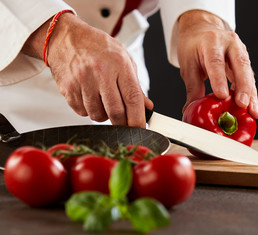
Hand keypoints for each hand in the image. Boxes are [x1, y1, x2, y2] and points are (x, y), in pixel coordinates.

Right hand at [23, 13, 152, 127]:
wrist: (65, 38)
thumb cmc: (98, 47)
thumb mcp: (123, 58)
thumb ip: (135, 84)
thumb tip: (146, 107)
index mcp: (119, 64)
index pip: (132, 98)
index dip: (138, 118)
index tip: (140, 128)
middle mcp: (100, 73)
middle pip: (116, 112)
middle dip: (122, 123)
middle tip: (124, 122)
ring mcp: (82, 81)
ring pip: (98, 115)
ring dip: (104, 115)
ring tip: (103, 100)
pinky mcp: (68, 89)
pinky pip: (82, 112)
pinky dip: (88, 110)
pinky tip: (89, 96)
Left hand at [177, 10, 257, 118]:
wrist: (202, 30)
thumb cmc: (194, 47)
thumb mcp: (188, 65)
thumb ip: (192, 88)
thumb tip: (190, 109)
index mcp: (212, 41)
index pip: (216, 61)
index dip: (219, 79)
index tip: (222, 95)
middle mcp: (230, 43)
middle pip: (240, 65)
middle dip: (243, 87)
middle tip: (242, 104)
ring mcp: (241, 50)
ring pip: (248, 73)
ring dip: (251, 94)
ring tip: (252, 111)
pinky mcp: (245, 61)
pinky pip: (250, 78)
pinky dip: (251, 94)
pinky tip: (252, 108)